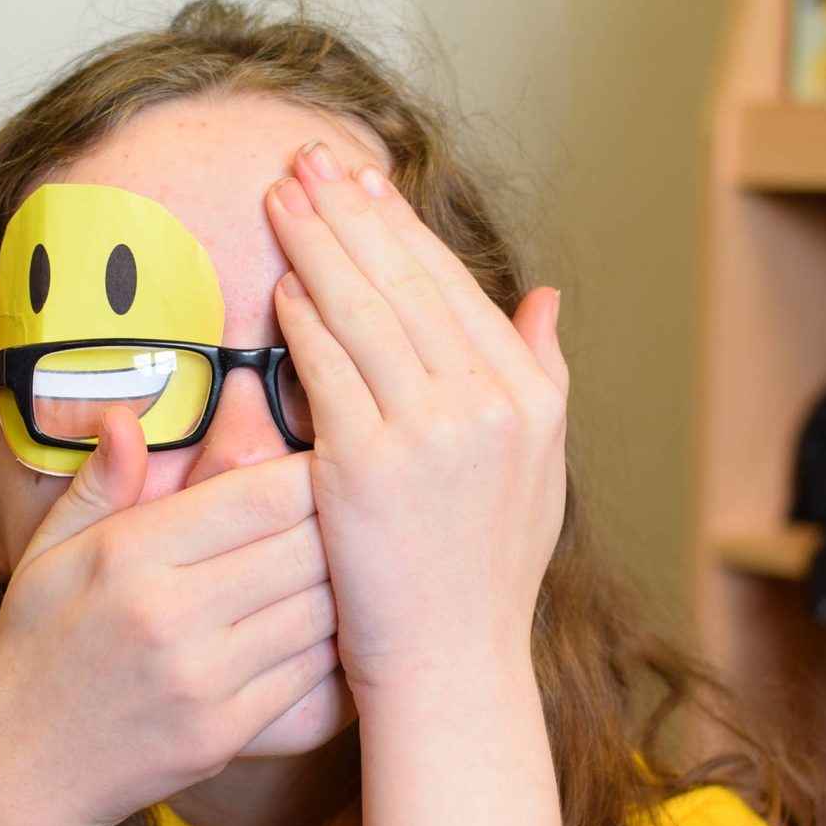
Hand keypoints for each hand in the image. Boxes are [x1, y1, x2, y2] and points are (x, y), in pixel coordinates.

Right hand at [0, 407, 339, 825]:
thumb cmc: (37, 647)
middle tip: (359, 509)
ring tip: (360, 562)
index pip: (260, 495)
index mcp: (130, 554)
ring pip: (322, 610)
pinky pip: (312, 675)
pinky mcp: (226, 735)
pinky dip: (333, 646)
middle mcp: (170, 614)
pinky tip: (336, 625)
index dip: (311, 471)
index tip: (326, 464)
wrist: (20, 770)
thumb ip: (99, 485)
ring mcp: (202, 680)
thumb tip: (126, 415)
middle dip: (341, 522)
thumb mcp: (46, 555)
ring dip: (346, 584)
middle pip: (306, 546)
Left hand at [265, 142, 568, 695]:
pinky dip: (301, 321)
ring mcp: (432, 431)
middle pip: (407, 280)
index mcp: (533, 397)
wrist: (453, 665)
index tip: (363, 182)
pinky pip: (327, 369)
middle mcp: (492, 403)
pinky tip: (279, 283)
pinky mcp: (369, 465)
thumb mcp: (538, 471)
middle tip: (306, 161)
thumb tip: (546, 298)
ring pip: (364, 309)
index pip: (458, 286)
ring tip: (280, 198)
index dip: (402, 227)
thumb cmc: (483, 575)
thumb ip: (543, 374)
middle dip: (350, 211)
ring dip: (316, 244)